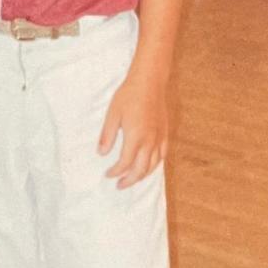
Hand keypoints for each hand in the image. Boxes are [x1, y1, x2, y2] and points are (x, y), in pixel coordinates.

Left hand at [98, 65, 167, 188]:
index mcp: (135, 137)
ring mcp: (159, 138)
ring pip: (153, 165)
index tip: (107, 174)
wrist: (150, 82)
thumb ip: (107, 135)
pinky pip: (162, 155)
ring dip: (142, 176)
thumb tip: (101, 153)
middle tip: (119, 185)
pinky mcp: (165, 133)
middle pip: (140, 170)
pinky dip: (154, 165)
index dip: (115, 172)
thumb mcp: (112, 114)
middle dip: (129, 180)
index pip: (125, 163)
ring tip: (132, 179)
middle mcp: (150, 141)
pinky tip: (148, 166)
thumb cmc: (129, 95)